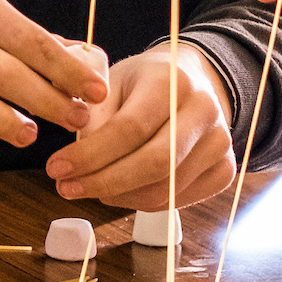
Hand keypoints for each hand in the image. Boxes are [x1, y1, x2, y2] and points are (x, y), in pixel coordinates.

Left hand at [45, 45, 233, 207]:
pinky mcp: (224, 171)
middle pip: (153, 164)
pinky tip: (118, 189)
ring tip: (87, 187)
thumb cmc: (144, 81)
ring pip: (164, 190)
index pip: (130, 127)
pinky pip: (176, 200)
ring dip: (117, 196)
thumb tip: (72, 159)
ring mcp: (220, 145)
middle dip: (103, 182)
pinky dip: (140, 201)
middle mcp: (204, 112)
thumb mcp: (111, 80)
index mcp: (172, 81)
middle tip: (66, 188)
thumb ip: (91, 114)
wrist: (195, 81)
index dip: (90, 154)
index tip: (56, 168)